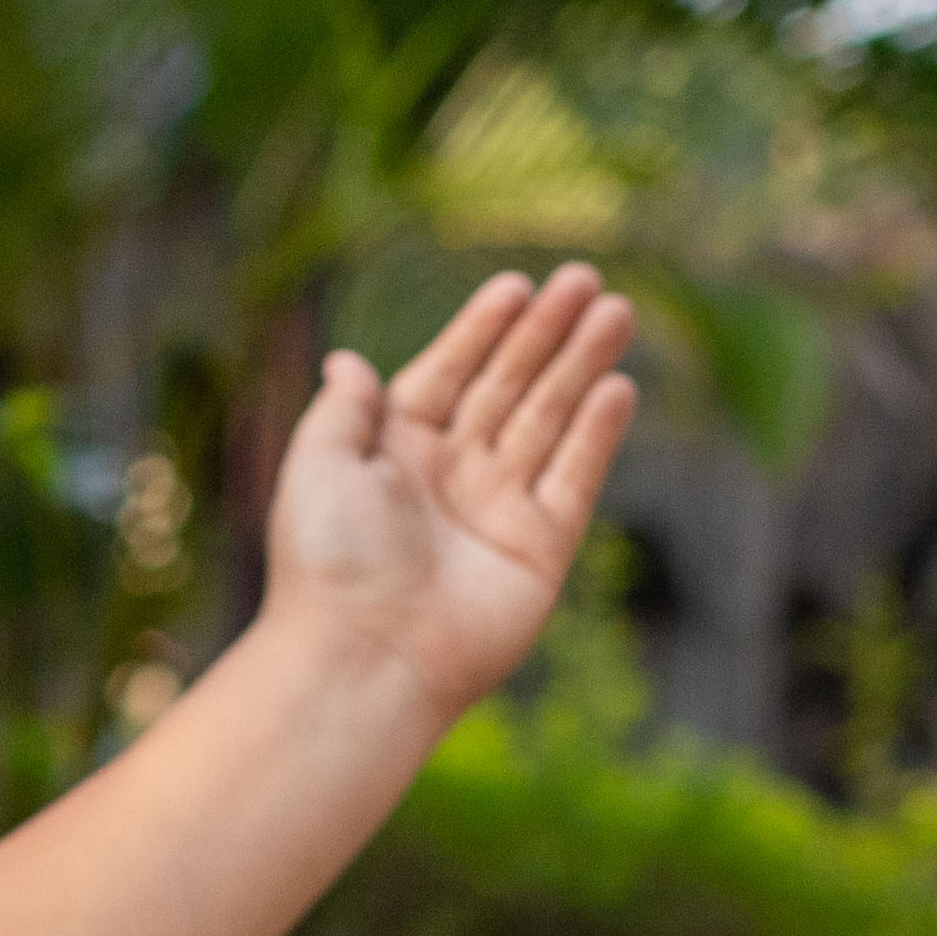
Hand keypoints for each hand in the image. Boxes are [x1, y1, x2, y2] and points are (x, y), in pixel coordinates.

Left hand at [255, 263, 640, 718]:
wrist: (365, 656)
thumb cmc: (330, 562)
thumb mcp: (319, 465)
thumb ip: (343, 409)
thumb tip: (347, 361)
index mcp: (394, 452)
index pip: (448, 373)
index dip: (482, 329)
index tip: (517, 285)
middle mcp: (449, 476)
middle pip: (508, 387)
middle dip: (547, 334)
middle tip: (585, 279)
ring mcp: (498, 511)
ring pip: (549, 421)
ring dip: (582, 367)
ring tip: (616, 312)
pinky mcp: (540, 548)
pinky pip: (575, 478)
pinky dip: (596, 434)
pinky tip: (617, 387)